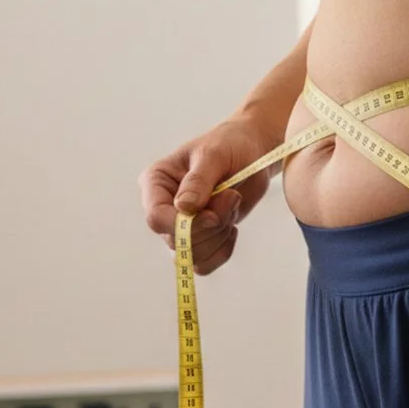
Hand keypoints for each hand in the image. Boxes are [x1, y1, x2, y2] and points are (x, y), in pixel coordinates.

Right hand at [138, 115, 277, 274]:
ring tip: (233, 204)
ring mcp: (182, 225)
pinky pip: (205, 263)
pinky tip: (232, 227)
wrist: (253, 152)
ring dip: (219, 236)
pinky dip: (223, 250)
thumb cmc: (230, 145)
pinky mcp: (201, 237)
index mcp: (156, 182)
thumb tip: (184, 208)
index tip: (213, 215)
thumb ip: (199, 181)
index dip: (184, 224)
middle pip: (176, 240)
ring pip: (192, 255)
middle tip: (233, 196)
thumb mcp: (214, 155)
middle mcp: (163, 206)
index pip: (156, 217)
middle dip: (211, 226)